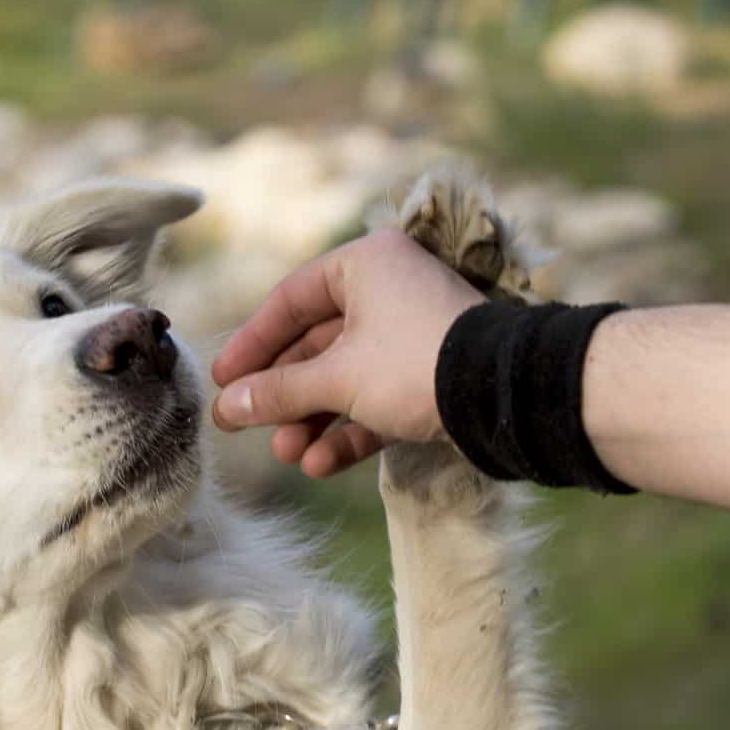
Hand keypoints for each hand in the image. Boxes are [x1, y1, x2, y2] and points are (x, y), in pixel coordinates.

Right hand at [211, 230, 482, 477]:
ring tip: (288, 454)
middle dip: (284, 395)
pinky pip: (379, 400)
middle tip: (244, 426)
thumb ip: (277, 392)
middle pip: (318, 345)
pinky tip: (322, 465)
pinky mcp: (433, 378)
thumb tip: (226, 407)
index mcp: (366, 264)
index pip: (291, 300)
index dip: (252, 344)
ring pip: (348, 377)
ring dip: (314, 419)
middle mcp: (390, 292)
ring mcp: (413, 336)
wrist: (505, 397)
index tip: (223, 382)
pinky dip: (351, 430)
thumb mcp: (337, 378)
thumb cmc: (415, 365)